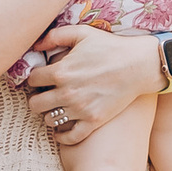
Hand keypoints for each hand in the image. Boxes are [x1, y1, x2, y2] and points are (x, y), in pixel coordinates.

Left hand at [21, 23, 162, 147]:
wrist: (139, 65)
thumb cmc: (111, 47)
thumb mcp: (82, 33)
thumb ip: (55, 35)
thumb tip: (36, 44)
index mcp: (62, 71)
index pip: (32, 80)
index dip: (35, 77)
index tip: (42, 78)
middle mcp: (67, 92)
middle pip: (35, 104)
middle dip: (37, 98)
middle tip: (46, 94)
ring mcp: (80, 109)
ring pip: (49, 120)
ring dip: (49, 114)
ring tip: (57, 108)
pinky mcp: (93, 121)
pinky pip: (70, 137)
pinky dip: (62, 136)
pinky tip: (62, 129)